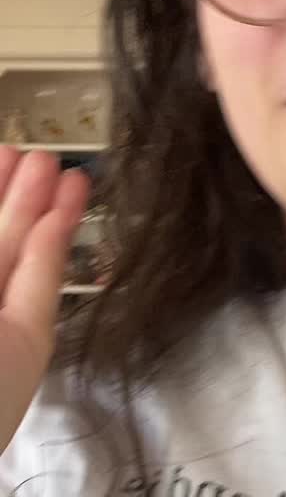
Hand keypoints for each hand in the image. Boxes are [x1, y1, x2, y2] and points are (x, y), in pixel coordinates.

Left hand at [0, 147, 89, 454]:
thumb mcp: (5, 323)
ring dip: (38, 206)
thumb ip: (18, 266)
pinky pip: (39, 282)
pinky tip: (68, 206)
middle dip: (9, 193)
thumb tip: (36, 239)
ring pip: (15, 251)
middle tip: (32, 152)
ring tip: (56, 165)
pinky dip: (54, 243)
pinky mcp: (27, 344)